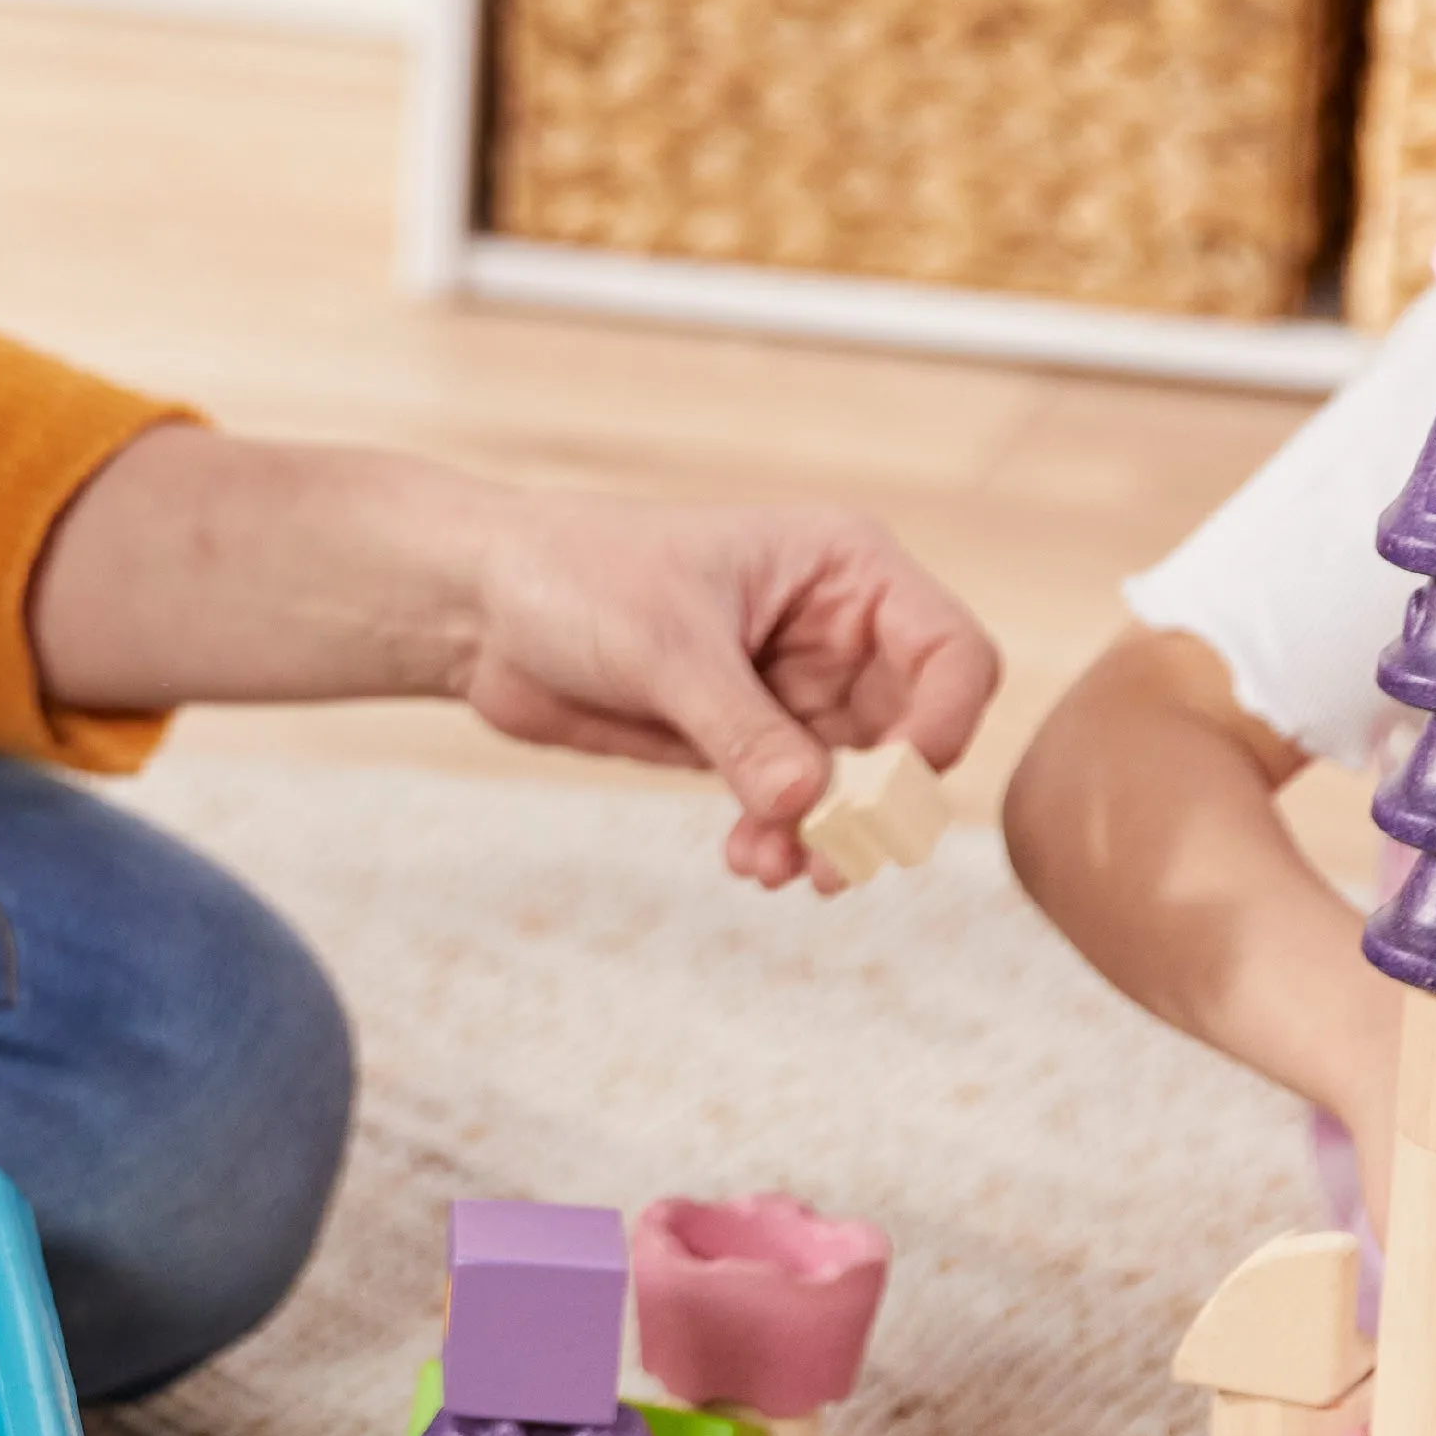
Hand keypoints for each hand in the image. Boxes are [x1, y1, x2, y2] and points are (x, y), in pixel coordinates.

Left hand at [450, 493, 1000, 885]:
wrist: (482, 608)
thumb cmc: (575, 577)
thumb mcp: (666, 648)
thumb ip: (743, 730)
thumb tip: (810, 804)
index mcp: (845, 569)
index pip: (952, 653)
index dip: (942, 725)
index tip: (891, 787)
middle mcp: (837, 630)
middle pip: (915, 734)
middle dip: (880, 804)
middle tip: (836, 857)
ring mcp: (795, 691)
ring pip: (858, 786)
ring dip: (830, 836)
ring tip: (776, 866)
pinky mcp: (750, 741)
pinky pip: (801, 807)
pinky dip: (787, 840)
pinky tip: (750, 860)